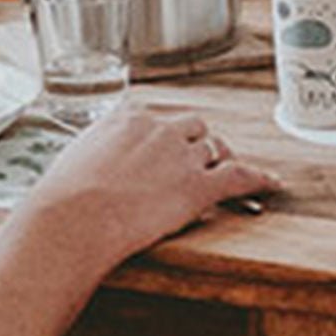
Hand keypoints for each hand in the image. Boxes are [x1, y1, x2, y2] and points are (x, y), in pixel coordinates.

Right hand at [30, 106, 278, 262]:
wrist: (76, 217)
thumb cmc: (65, 198)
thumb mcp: (74, 159)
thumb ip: (94, 154)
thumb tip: (91, 165)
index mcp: (128, 118)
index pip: (157, 119)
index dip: (165, 137)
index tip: (162, 150)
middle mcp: (159, 129)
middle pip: (193, 126)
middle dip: (197, 143)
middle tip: (197, 162)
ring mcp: (182, 156)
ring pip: (216, 148)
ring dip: (220, 160)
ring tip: (224, 173)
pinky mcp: (200, 187)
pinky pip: (240, 177)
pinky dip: (259, 178)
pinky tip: (271, 183)